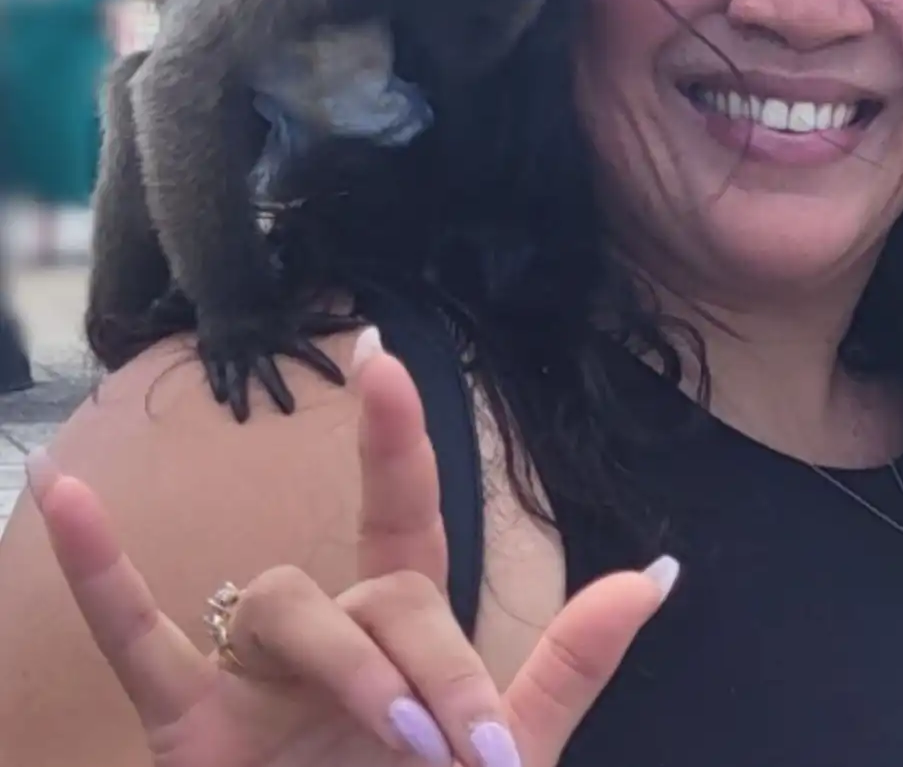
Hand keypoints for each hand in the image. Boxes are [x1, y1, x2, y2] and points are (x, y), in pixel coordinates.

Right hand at [27, 329, 677, 766]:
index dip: (396, 436)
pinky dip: (103, 571)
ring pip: (288, 604)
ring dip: (347, 664)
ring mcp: (257, 674)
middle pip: (376, 587)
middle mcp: (332, 635)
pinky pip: (137, 638)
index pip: (406, 516)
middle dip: (431, 660)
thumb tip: (660, 569)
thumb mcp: (511, 751)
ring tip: (399, 743)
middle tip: (471, 754)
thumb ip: (571, 661)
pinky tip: (63, 495)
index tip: (385, 355)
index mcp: (404, 632)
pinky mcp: (190, 725)